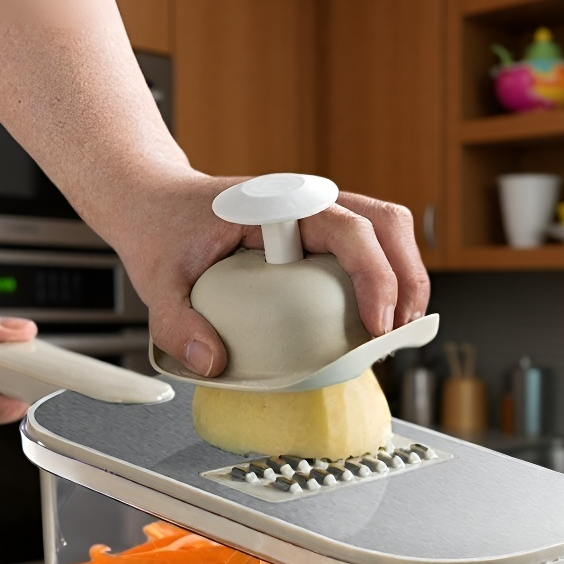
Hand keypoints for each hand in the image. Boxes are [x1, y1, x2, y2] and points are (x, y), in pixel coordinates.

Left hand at [118, 172, 430, 376]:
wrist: (156, 201)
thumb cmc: (162, 229)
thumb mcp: (158, 281)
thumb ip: (178, 324)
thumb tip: (213, 363)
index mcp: (276, 202)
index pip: (348, 227)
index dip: (374, 275)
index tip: (376, 324)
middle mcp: (306, 199)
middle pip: (386, 222)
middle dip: (408, 279)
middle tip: (400, 334)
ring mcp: (317, 212)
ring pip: (387, 227)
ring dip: (406, 275)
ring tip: (400, 329)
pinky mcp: (318, 230)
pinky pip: (369, 243)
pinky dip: (386, 276)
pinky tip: (378, 317)